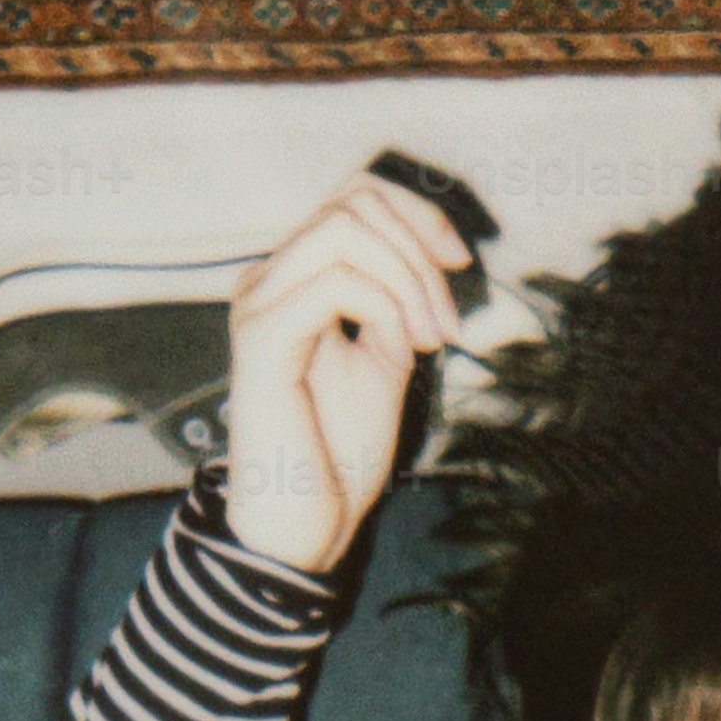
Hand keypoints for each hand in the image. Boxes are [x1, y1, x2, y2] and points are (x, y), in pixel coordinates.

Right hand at [220, 172, 471, 574]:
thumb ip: (397, 299)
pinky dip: (386, 306)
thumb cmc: (338, 452)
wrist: (307, 523)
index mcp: (294, 280)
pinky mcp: (263, 336)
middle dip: (420, 247)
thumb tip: (425, 253)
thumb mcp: (385, 356)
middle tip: (448, 322)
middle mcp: (268, 280)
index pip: (353, 197)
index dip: (416, 214)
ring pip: (345, 228)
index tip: (460, 262)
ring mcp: (260, 303)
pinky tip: (404, 349)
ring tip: (432, 338)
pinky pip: (338, 283)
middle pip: (352, 200)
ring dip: (409, 277)